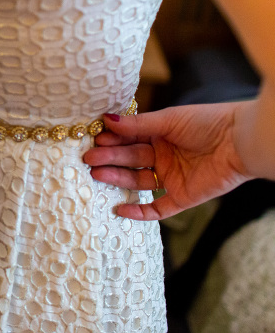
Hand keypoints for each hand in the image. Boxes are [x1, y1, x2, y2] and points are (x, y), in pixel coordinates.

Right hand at [83, 103, 252, 220]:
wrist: (241, 141)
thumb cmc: (208, 122)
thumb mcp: (169, 120)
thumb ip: (137, 124)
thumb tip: (106, 120)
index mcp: (159, 136)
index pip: (129, 140)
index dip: (112, 141)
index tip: (95, 139)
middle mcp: (163, 157)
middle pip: (130, 160)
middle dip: (110, 159)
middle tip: (89, 159)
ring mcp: (171, 178)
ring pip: (138, 182)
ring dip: (117, 178)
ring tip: (98, 174)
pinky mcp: (182, 198)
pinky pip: (157, 209)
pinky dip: (139, 212)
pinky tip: (119, 208)